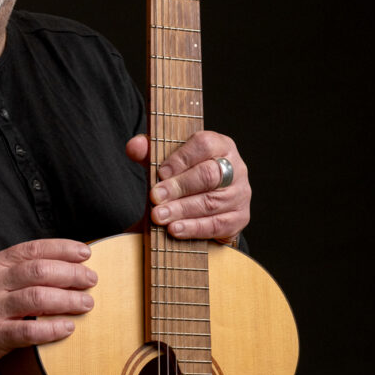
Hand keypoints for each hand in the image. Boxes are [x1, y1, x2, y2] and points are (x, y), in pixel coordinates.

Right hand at [0, 239, 99, 373]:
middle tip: (90, 281)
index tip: (85, 253)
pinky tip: (67, 327)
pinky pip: (28, 330)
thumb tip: (60, 264)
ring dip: (67, 300)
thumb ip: (18, 269)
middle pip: (39, 271)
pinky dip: (51, 328)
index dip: (63, 249)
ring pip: (37, 298)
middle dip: (71, 274)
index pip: (33, 249)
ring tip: (86, 304)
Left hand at [126, 130, 250, 243]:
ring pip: (211, 202)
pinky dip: (193, 228)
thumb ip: (149, 151)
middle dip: (179, 187)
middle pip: (209, 175)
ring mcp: (240, 194)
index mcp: (221, 145)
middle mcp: (236, 168)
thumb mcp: (167, 161)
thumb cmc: (184, 176)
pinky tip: (174, 229)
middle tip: (155, 197)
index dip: (182, 158)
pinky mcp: (239, 218)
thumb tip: (134, 146)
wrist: (203, 202)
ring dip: (182, 210)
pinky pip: (216, 224)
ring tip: (158, 216)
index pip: (205, 144)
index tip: (160, 172)